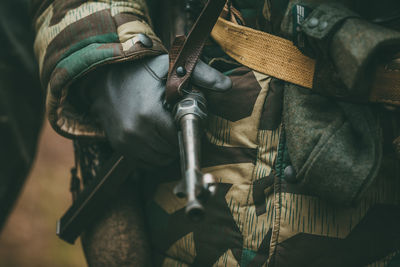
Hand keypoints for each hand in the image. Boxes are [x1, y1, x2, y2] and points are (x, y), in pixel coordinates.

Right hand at [88, 54, 230, 167]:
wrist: (103, 75)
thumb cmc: (140, 70)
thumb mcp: (170, 67)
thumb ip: (201, 74)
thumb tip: (228, 86)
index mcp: (150, 114)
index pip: (181, 138)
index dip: (188, 129)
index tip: (186, 118)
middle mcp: (135, 132)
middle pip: (171, 151)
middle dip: (177, 139)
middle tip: (174, 122)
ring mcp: (125, 142)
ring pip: (159, 159)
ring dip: (167, 148)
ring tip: (164, 129)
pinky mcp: (118, 146)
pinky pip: (145, 161)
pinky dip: (154, 154)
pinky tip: (153, 137)